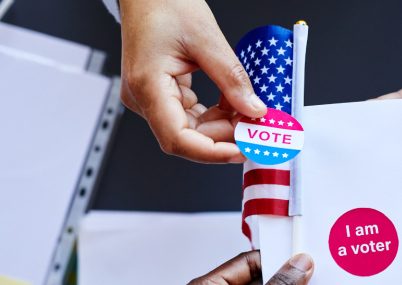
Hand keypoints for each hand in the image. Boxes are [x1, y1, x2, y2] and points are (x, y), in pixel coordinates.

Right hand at [119, 0, 266, 162]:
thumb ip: (232, 79)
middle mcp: (144, 97)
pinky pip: (191, 114)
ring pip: (192, 129)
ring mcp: (151, 97)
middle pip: (188, 137)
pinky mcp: (162, 92)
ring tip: (250, 115)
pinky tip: (234, 105)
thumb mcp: (206, 38)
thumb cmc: (163, 2)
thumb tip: (254, 110)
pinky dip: (215, 114)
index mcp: (147, 85)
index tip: (242, 151)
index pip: (178, 139)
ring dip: (223, 126)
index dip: (212, 152)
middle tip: (257, 130)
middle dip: (225, 137)